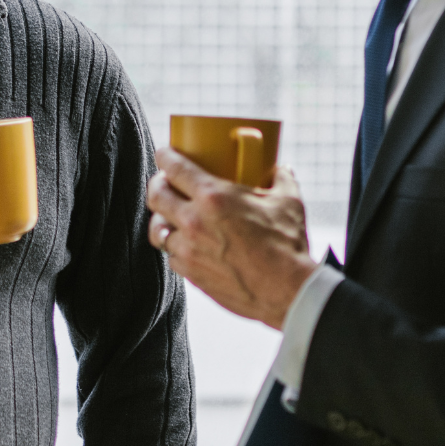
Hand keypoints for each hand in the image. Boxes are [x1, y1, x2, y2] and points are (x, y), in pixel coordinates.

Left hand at [146, 149, 316, 328]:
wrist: (286, 291)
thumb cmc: (287, 244)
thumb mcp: (288, 202)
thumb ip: (282, 179)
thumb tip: (282, 169)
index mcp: (213, 197)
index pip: (173, 168)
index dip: (164, 156)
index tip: (165, 154)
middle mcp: (193, 221)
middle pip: (155, 196)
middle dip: (157, 185)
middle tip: (165, 183)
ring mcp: (189, 250)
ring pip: (157, 229)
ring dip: (162, 219)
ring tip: (170, 216)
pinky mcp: (191, 274)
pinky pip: (171, 256)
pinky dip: (175, 248)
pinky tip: (187, 245)